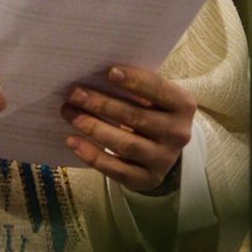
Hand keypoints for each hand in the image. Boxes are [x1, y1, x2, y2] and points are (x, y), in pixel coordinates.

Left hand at [60, 65, 195, 192]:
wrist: (163, 146)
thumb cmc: (150, 109)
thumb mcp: (152, 95)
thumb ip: (134, 85)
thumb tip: (94, 74)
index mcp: (182, 104)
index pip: (158, 90)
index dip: (135, 80)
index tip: (109, 72)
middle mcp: (178, 133)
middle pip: (136, 117)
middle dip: (102, 104)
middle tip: (74, 93)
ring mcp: (164, 159)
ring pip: (126, 144)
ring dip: (94, 127)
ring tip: (69, 112)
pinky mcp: (148, 179)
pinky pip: (117, 170)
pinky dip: (93, 155)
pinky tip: (72, 140)